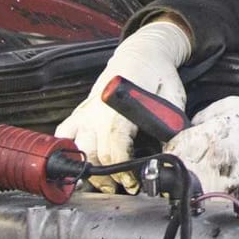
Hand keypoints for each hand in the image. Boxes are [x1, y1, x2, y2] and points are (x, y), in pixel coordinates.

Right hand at [55, 18, 191, 191]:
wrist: (141, 52)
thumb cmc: (157, 73)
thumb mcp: (173, 96)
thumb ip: (171, 123)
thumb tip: (169, 151)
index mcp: (119, 105)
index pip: (113, 145)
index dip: (121, 168)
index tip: (132, 181)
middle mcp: (97, 109)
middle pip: (93, 153)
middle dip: (107, 176)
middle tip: (124, 186)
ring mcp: (86, 110)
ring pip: (77, 147)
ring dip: (89, 168)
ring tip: (105, 183)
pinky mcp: (80, 110)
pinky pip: (65, 133)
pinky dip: (68, 150)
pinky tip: (81, 163)